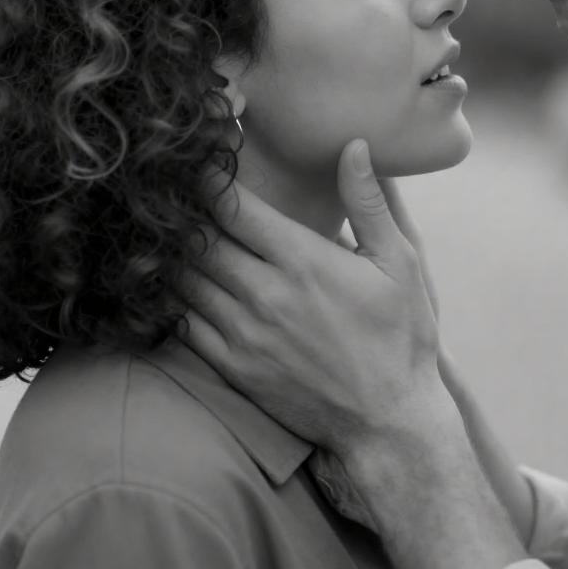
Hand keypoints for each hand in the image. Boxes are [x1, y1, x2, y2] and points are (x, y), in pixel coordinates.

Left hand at [178, 139, 446, 458]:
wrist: (388, 422)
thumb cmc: (401, 336)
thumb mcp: (400, 262)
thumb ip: (370, 201)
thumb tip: (351, 146)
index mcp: (303, 260)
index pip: (232, 207)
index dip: (207, 179)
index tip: (198, 162)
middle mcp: (264, 294)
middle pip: (198, 239)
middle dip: (183, 212)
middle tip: (172, 193)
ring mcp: (244, 334)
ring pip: (183, 280)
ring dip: (171, 254)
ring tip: (166, 232)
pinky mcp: (234, 368)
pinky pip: (183, 325)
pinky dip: (172, 299)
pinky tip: (173, 284)